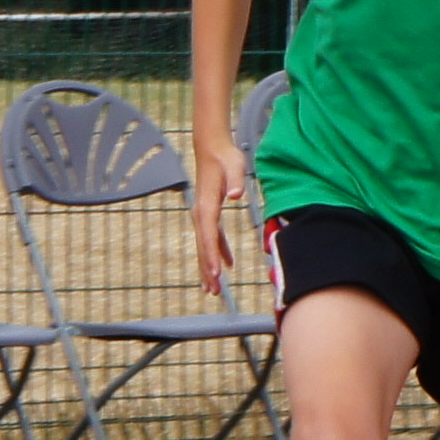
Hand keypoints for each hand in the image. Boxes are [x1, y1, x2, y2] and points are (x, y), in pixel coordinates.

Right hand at [190, 136, 251, 300]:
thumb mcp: (235, 166)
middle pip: (203, 247)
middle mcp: (201, 213)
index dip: (212, 255)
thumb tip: (238, 194)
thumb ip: (237, 180)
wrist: (212, 147)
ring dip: (208, 266)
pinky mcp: (209, 213)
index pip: (209, 235)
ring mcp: (203, 214)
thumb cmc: (225, 156)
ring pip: (205, 246)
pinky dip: (217, 252)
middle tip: (212, 291)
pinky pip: (212, 238)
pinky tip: (226, 265)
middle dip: (207, 270)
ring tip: (213, 288)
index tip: (215, 273)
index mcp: (207, 206)